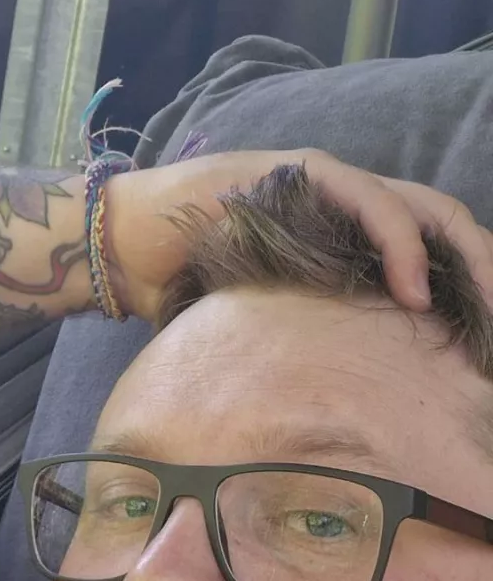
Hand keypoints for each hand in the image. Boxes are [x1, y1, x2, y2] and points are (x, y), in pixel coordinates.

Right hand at [104, 149, 492, 323]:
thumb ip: (308, 341)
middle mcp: (347, 201)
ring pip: (424, 209)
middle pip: (446, 225)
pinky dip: (401, 242)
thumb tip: (336, 408)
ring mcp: (329, 182)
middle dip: (485, 275)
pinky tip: (411, 291)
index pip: (431, 248)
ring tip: (480, 312)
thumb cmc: (186, 285)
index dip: (468, 289)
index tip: (488, 345)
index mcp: (346, 233)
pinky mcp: (303, 172)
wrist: (124, 246)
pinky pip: (371, 200)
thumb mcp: (266, 323)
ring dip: (462, 261)